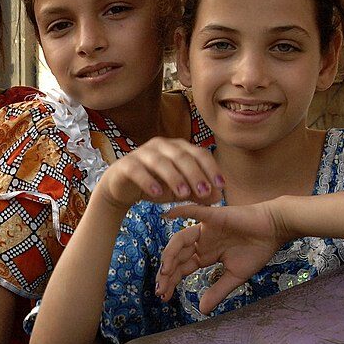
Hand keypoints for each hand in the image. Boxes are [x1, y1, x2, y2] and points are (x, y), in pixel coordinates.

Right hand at [97, 137, 223, 211]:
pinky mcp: (126, 164)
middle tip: (204, 192)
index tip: (220, 186)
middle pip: (182, 156)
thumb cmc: (155, 185)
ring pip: (161, 161)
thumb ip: (197, 193)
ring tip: (183, 194)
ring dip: (174, 177)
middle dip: (195, 174)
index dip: (211, 168)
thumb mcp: (179, 191)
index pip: (199, 153)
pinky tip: (157, 194)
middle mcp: (162, 146)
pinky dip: (148, 181)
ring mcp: (143, 153)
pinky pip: (138, 170)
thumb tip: (219, 197)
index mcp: (178, 148)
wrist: (122, 188)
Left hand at [157, 202, 283, 312]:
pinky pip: (195, 211)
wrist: (276, 230)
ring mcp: (206, 228)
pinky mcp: (215, 216)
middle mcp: (201, 242)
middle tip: (160, 289)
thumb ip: (218, 291)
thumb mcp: (235, 276)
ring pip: (180, 239)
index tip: (163, 296)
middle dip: (167, 273)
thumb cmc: (257, 251)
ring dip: (170, 254)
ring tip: (166, 270)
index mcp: (204, 255)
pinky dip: (181, 210)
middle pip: (177, 257)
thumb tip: (202, 311)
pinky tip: (166, 215)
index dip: (171, 282)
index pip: (181, 269)